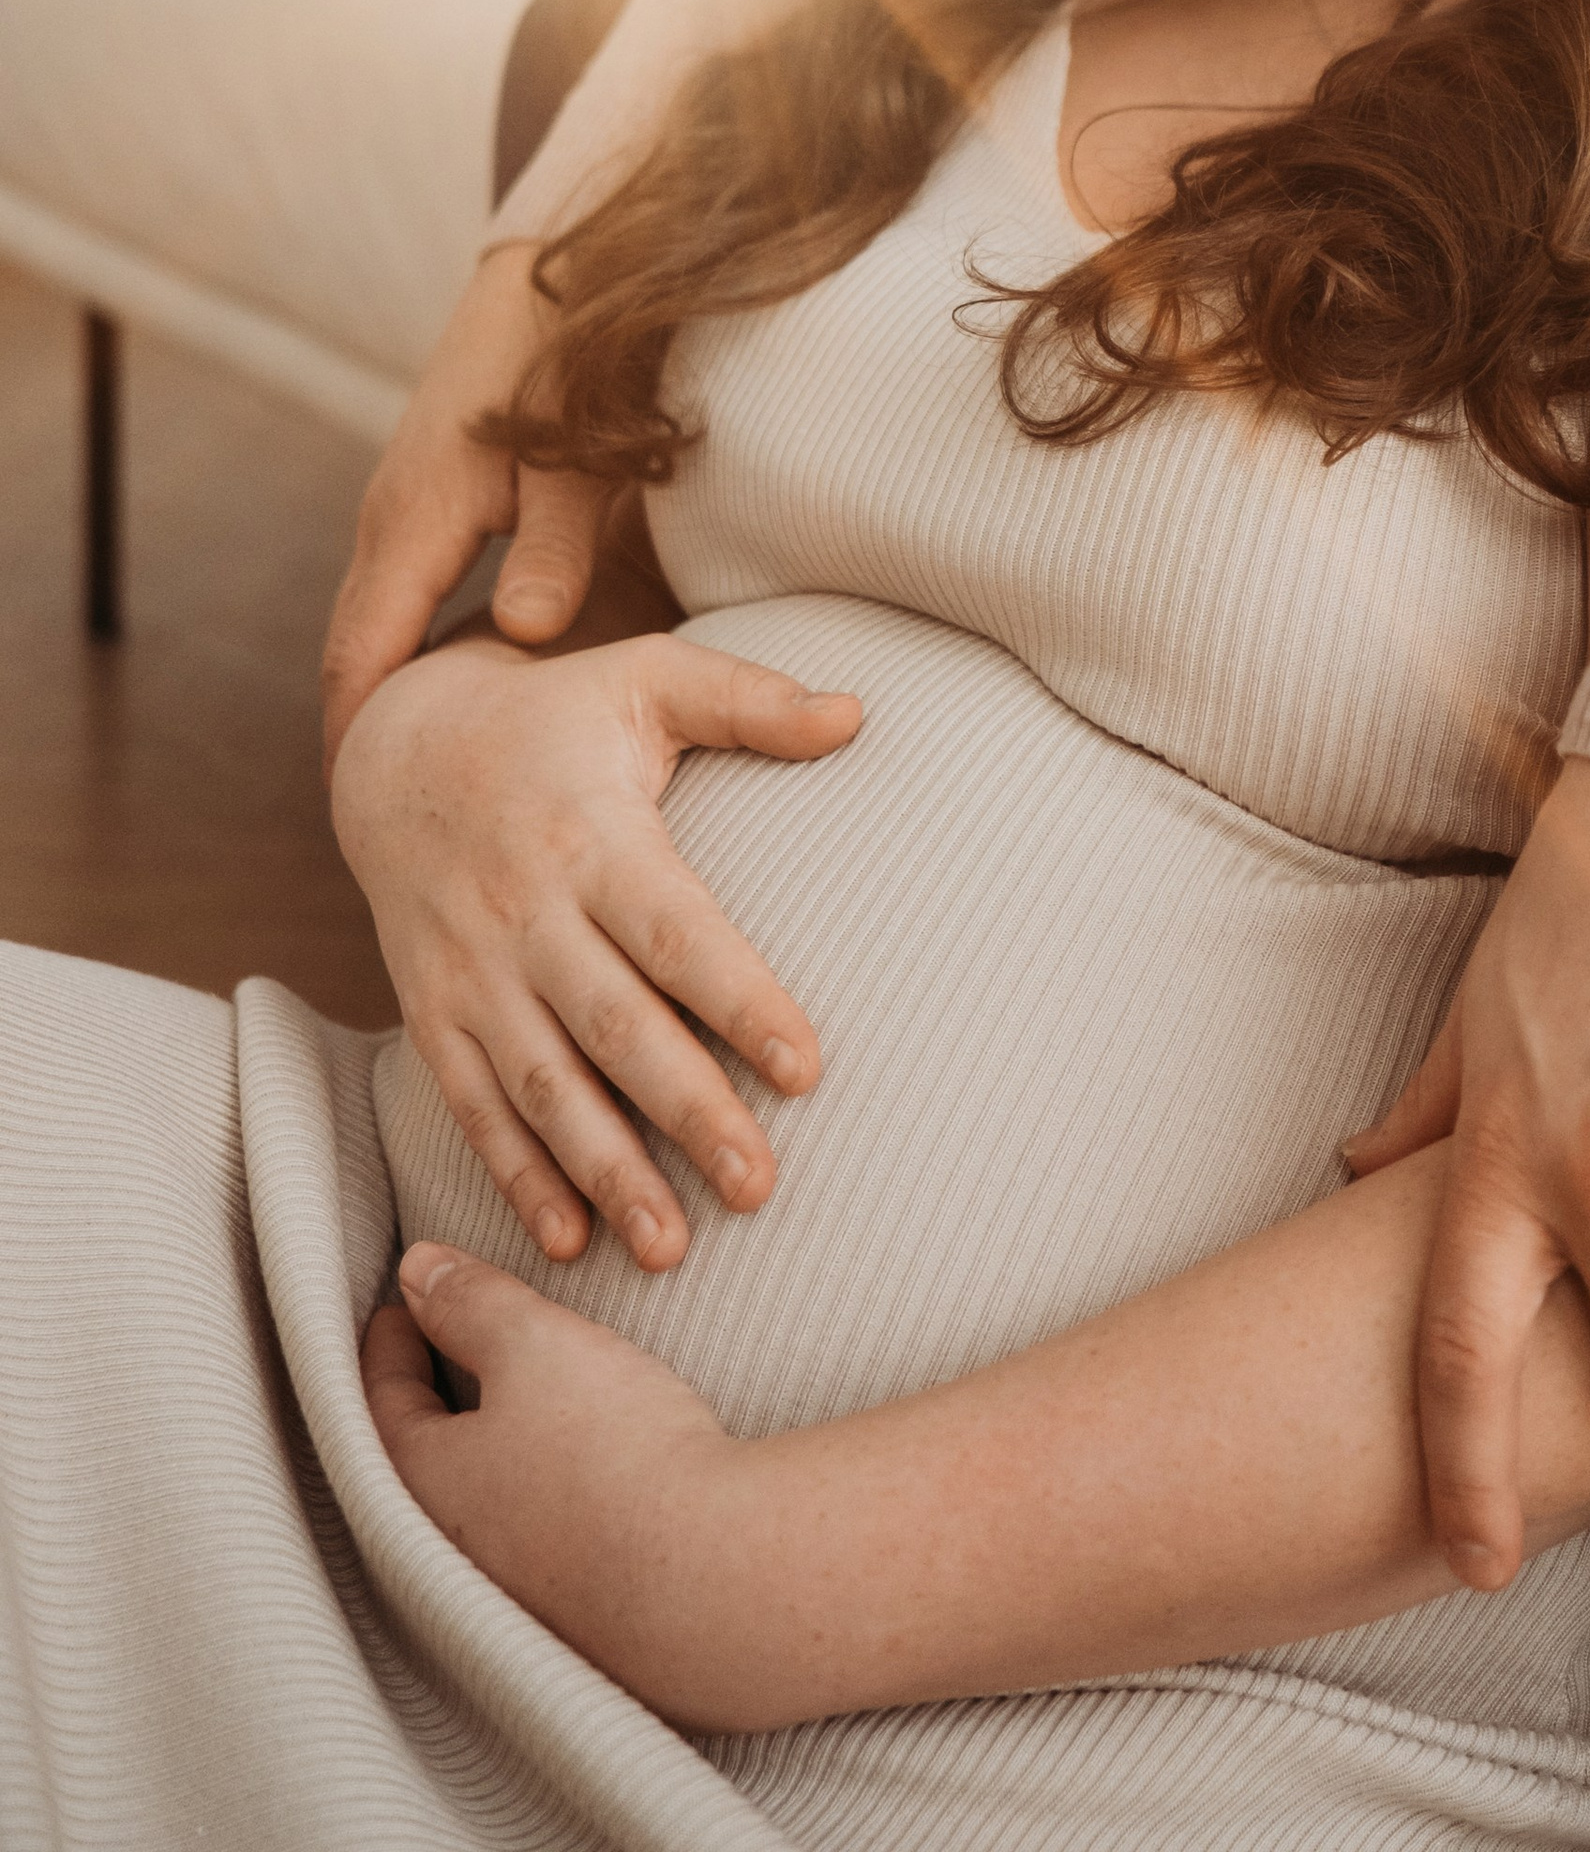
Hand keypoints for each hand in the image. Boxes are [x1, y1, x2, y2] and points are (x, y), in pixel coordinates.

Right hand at [322, 244, 611, 767]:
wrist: (552, 281)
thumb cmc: (571, 370)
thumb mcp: (576, 465)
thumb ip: (555, 549)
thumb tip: (524, 635)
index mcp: (415, 524)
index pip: (362, 656)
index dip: (357, 737)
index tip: (359, 812)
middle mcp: (390, 520)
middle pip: (353, 649)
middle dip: (355, 731)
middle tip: (369, 821)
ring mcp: (401, 505)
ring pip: (370, 619)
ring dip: (373, 690)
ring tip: (393, 773)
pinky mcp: (425, 493)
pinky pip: (392, 592)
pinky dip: (395, 647)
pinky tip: (432, 686)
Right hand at [332, 632, 861, 1268]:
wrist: (394, 748)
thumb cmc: (552, 716)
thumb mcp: (645, 678)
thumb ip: (749, 700)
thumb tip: (858, 714)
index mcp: (590, 835)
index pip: (674, 930)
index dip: (739, 999)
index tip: (807, 1066)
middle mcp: (525, 912)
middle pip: (614, 1026)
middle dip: (686, 1111)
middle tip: (758, 1186)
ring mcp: (471, 971)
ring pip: (542, 1085)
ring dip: (604, 1170)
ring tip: (672, 1249)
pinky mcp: (432, 1012)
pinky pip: (472, 1106)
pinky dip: (516, 1177)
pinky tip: (568, 1241)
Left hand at [364, 1242, 739, 1723]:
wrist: (712, 1576)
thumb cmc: (609, 1453)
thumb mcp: (533, 1345)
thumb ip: (473, 1303)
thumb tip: (415, 1271)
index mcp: (428, 1482)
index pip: (381, 1403)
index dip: (390, 1343)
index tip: (400, 1305)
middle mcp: (460, 1547)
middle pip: (426, 1456)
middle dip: (435, 1396)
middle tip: (447, 1341)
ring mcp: (522, 1587)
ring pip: (486, 1496)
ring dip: (494, 1441)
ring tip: (519, 1392)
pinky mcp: (583, 1605)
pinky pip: (542, 1528)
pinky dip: (543, 1482)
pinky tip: (581, 1462)